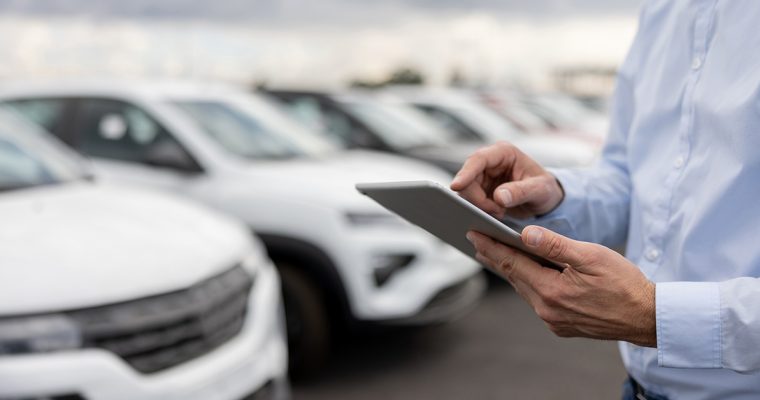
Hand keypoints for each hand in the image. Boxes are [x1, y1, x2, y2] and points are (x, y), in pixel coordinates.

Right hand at [450, 141, 563, 218]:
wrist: (545, 199)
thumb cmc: (545, 189)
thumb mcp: (540, 190)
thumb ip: (521, 192)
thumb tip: (499, 197)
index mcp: (504, 153)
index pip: (478, 159)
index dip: (465, 172)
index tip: (456, 186)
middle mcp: (490, 162)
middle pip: (468, 178)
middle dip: (477, 198)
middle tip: (496, 211)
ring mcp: (483, 176)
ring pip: (466, 192)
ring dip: (479, 206)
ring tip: (500, 213)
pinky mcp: (480, 190)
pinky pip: (470, 201)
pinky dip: (480, 210)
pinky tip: (495, 214)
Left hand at [467, 226, 655, 346]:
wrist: (647, 317)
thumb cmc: (624, 283)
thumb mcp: (591, 256)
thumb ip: (555, 245)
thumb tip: (525, 234)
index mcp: (551, 291)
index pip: (511, 263)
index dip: (491, 246)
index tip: (472, 233)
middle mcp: (547, 310)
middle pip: (514, 277)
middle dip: (495, 256)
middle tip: (477, 239)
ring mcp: (554, 321)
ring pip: (525, 289)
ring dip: (511, 270)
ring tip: (495, 253)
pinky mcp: (562, 326)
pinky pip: (538, 300)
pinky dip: (529, 284)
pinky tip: (527, 273)